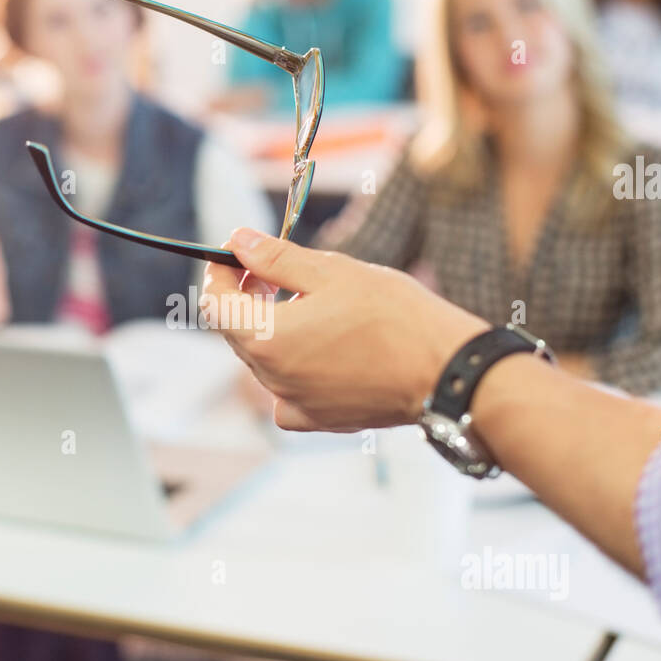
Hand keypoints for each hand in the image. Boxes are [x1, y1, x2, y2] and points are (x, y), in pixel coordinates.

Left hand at [203, 228, 489, 431]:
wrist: (446, 371)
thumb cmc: (395, 316)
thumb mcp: (332, 271)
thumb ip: (276, 258)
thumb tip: (238, 241)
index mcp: (267, 338)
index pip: (214, 304)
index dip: (219, 273)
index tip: (235, 254)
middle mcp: (272, 378)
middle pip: (236, 332)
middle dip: (245, 297)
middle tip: (274, 271)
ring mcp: (295, 404)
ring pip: (262, 361)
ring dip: (270, 328)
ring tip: (307, 304)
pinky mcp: (321, 419)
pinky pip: (287, 395)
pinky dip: (292, 370)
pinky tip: (318, 352)